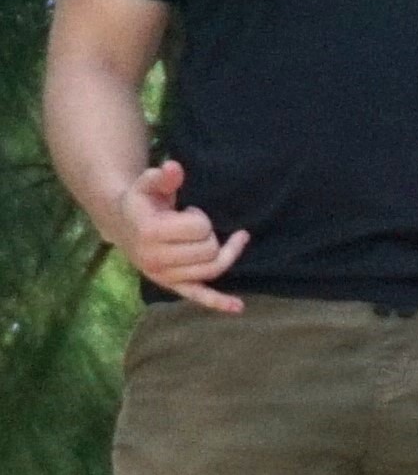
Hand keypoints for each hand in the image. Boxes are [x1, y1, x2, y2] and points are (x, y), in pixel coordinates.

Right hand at [111, 161, 248, 311]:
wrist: (123, 225)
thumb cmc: (142, 202)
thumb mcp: (149, 184)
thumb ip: (163, 177)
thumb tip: (174, 168)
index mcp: (150, 233)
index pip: (200, 228)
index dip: (200, 218)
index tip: (188, 212)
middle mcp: (155, 259)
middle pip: (209, 250)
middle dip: (208, 234)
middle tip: (191, 225)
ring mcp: (164, 276)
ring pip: (212, 269)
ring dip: (221, 253)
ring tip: (208, 238)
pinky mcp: (172, 285)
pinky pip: (198, 296)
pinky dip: (218, 302)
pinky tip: (238, 307)